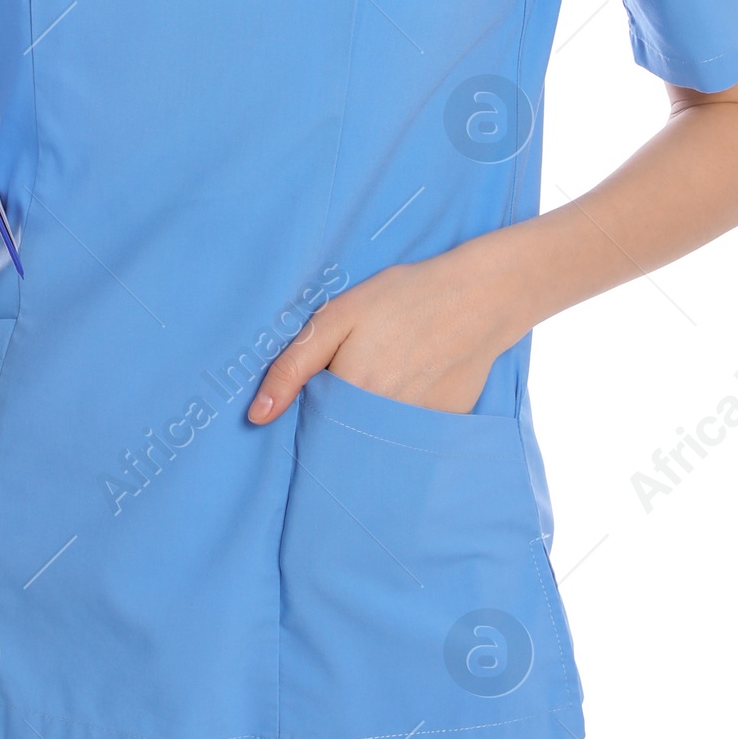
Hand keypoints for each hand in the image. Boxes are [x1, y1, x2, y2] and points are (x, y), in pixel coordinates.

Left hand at [246, 243, 527, 422]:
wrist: (480, 295)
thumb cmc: (403, 297)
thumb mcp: (338, 316)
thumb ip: (293, 367)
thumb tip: (257, 416)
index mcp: (349, 395)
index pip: (312, 430)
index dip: (310, 412)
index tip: (319, 392)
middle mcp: (382, 422)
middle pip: (344, 442)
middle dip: (340, 422)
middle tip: (360, 373)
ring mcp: (417, 429)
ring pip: (377, 443)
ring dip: (372, 425)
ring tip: (390, 375)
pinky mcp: (445, 427)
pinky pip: (411, 438)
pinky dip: (405, 422)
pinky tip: (417, 381)